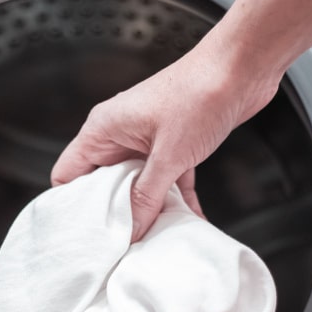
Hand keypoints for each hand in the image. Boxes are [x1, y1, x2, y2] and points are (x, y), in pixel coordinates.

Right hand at [50, 41, 279, 241]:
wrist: (243, 68)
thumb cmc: (201, 92)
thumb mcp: (169, 155)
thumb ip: (147, 195)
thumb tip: (131, 229)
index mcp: (103, 129)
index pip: (68, 173)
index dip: (72, 205)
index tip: (86, 233)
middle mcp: (119, 134)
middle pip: (103, 185)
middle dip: (115, 214)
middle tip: (122, 242)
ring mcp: (146, 139)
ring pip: (136, 185)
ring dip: (148, 209)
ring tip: (154, 237)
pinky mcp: (173, 144)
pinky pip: (167, 180)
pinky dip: (177, 199)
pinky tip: (188, 221)